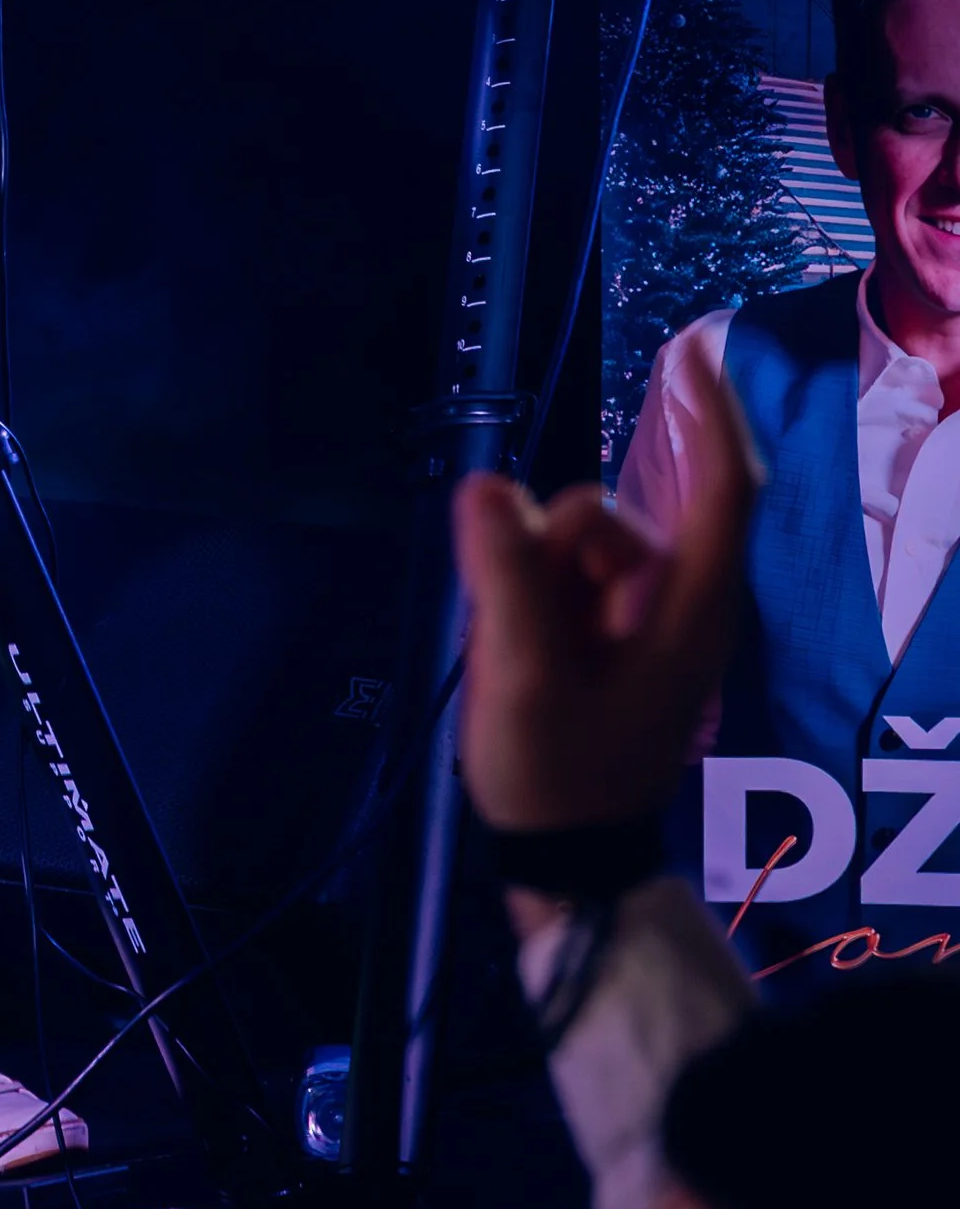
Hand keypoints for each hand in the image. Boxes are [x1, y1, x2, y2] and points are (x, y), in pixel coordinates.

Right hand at [452, 383, 759, 838]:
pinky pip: (558, 572)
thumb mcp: (524, 677)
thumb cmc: (559, 774)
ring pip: (574, 540)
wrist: (561, 858)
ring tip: (513, 652)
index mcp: (688, 610)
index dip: (710, 416)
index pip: (721, 491)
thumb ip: (508, 576)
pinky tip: (511, 648)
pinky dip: (528, 592)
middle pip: (613, 516)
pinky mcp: (605, 633)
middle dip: (551, 544)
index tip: (688, 350)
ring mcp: (638, 619)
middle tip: (513, 621)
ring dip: (530, 574)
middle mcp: (674, 601)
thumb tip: (486, 484)